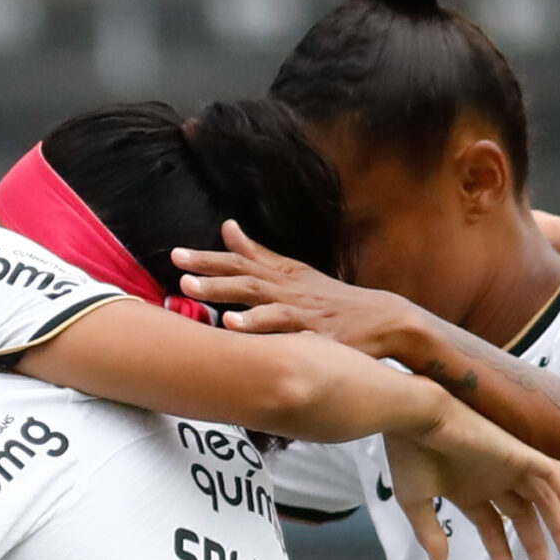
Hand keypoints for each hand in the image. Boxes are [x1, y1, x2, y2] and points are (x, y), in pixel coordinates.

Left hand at [172, 222, 417, 356]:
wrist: (384, 321)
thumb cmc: (333, 300)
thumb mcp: (294, 272)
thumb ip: (258, 253)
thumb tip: (227, 227)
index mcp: (282, 275)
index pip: (239, 262)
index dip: (207, 259)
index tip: (175, 254)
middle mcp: (287, 288)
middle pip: (243, 274)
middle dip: (208, 270)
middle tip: (177, 265)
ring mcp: (300, 309)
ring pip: (258, 297)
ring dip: (224, 292)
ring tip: (192, 290)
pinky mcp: (314, 332)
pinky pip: (282, 329)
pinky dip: (258, 325)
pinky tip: (234, 326)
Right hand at [384, 396, 559, 559]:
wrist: (415, 419)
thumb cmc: (409, 456)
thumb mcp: (415, 503)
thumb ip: (430, 534)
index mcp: (469, 491)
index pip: (494, 527)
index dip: (502, 553)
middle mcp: (492, 480)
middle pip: (524, 516)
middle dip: (536, 544)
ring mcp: (507, 466)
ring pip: (543, 498)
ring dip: (559, 525)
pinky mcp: (518, 453)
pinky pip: (552, 473)